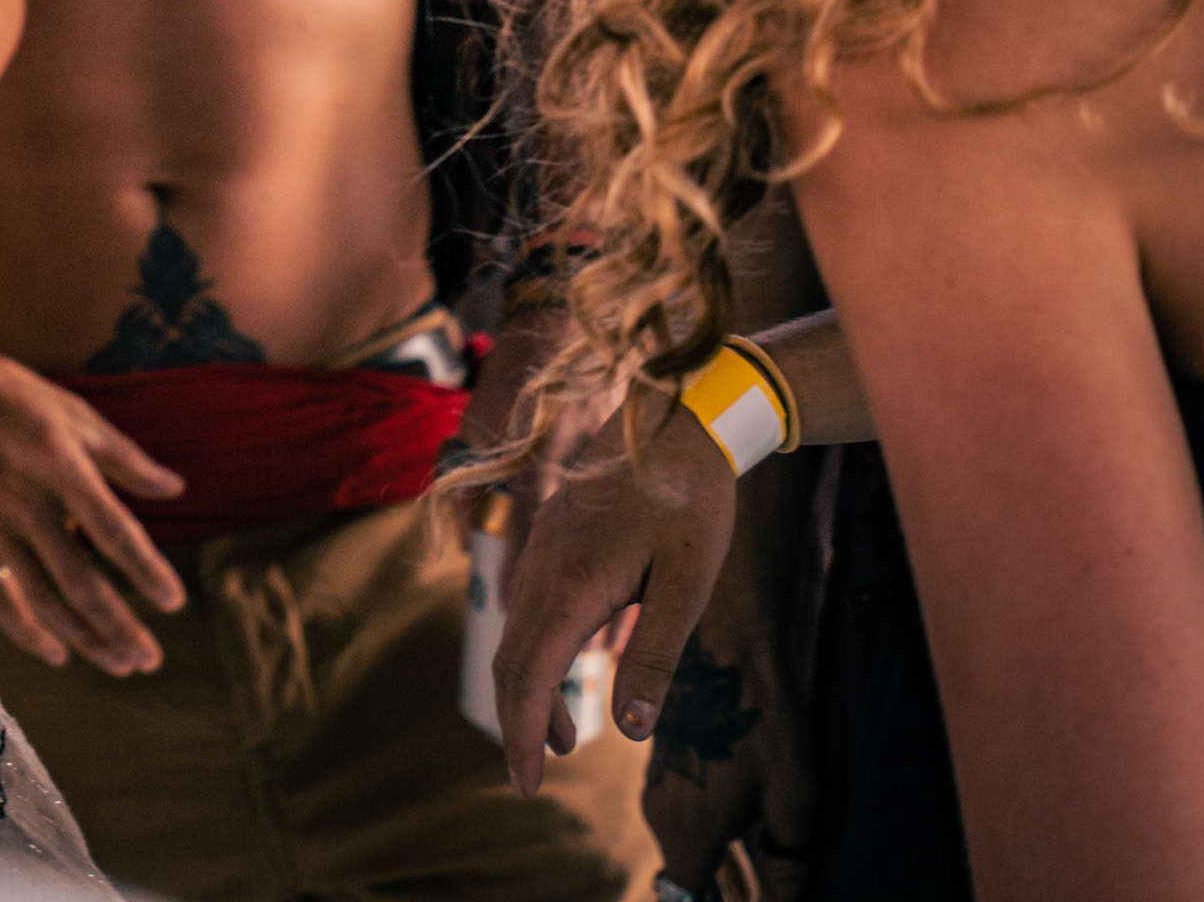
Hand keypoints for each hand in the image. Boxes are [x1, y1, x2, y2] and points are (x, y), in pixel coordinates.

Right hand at [0, 337, 189, 673]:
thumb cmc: (5, 394)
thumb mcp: (70, 411)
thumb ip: (123, 455)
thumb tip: (176, 489)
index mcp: (59, 463)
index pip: (113, 530)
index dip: (147, 570)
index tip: (174, 602)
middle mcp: (24, 501)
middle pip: (81, 582)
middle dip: (121, 627)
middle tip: (150, 659)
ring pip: (43, 601)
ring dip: (85, 639)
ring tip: (120, 663)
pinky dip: (27, 633)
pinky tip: (57, 652)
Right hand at [490, 405, 735, 794]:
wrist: (677, 419)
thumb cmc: (691, 502)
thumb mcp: (687, 585)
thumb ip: (656, 654)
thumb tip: (630, 727)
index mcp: (570, 586)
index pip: (529, 677)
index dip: (522, 735)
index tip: (525, 784)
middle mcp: (541, 569)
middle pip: (511, 661)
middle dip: (519, 722)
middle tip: (535, 776)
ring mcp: (541, 550)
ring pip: (518, 635)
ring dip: (532, 689)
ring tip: (565, 736)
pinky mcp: (552, 539)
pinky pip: (530, 608)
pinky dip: (538, 652)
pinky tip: (573, 665)